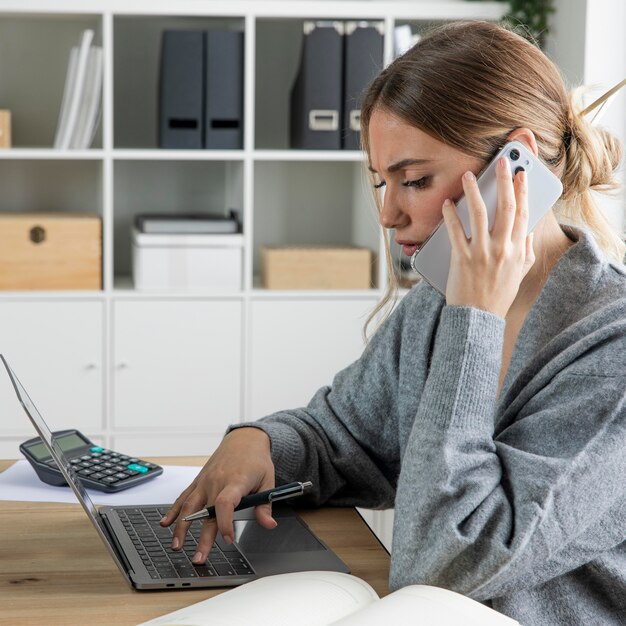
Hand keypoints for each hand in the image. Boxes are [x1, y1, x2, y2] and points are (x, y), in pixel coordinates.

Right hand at [160, 427, 275, 563]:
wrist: (244, 439)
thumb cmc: (256, 459)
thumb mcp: (268, 480)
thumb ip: (265, 505)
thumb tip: (269, 525)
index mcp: (235, 481)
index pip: (226, 503)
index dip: (225, 523)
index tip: (228, 539)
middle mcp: (217, 481)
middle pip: (206, 513)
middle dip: (202, 538)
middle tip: (199, 558)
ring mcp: (205, 481)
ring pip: (190, 506)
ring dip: (181, 527)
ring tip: (177, 546)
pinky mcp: (199, 480)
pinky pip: (184, 496)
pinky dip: (173, 510)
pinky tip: (165, 523)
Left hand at [442, 157, 535, 317]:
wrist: (478, 317)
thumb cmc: (497, 295)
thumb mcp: (519, 273)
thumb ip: (525, 250)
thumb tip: (526, 230)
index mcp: (517, 250)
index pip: (523, 213)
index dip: (523, 191)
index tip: (520, 173)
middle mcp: (502, 248)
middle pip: (506, 207)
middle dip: (504, 181)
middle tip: (499, 163)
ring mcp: (481, 253)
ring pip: (479, 214)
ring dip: (474, 191)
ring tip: (468, 176)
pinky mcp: (461, 258)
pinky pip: (455, 231)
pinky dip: (451, 215)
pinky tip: (448, 204)